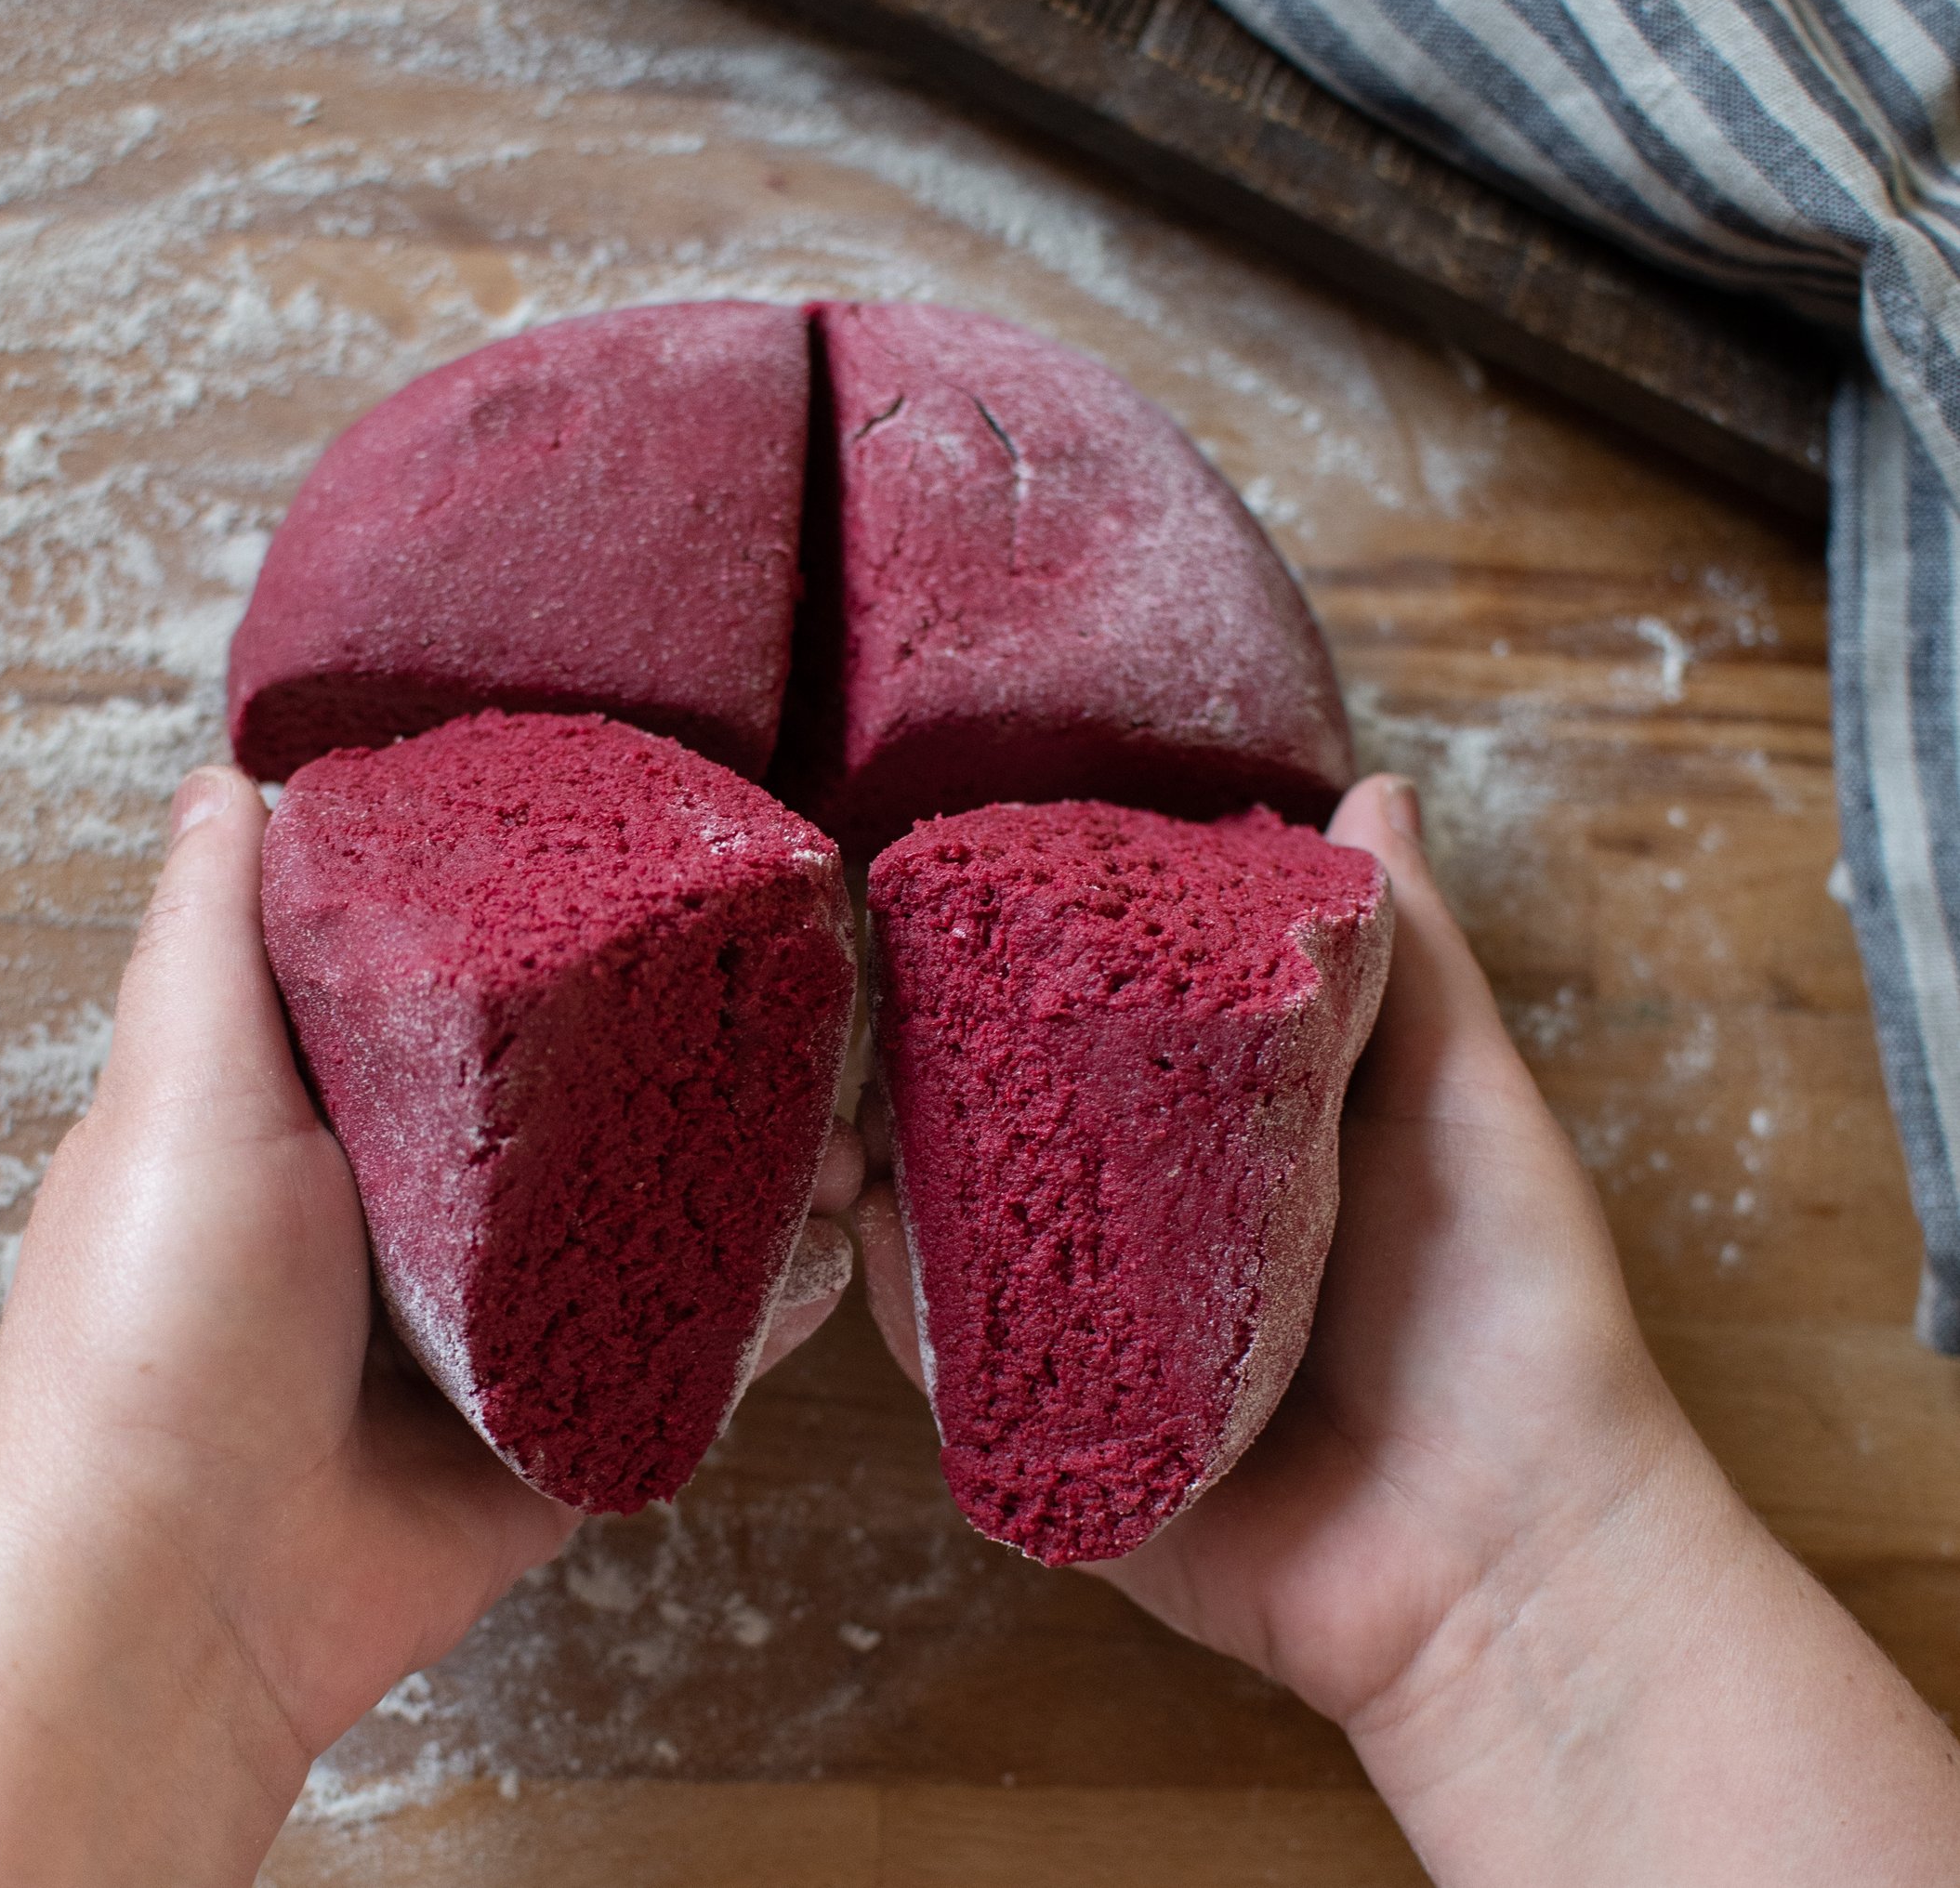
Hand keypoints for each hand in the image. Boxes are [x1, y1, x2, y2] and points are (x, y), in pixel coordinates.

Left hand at [0, 763, 862, 1887]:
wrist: (175, 1604)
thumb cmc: (150, 1331)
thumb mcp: (179, 1089)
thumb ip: (212, 938)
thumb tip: (225, 777)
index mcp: (329, 1116)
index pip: (467, 990)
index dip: (571, 935)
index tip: (673, 884)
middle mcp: (417, 1212)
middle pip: (587, 1103)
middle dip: (697, 1061)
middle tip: (803, 1014)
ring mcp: (493, 1330)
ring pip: (651, 1223)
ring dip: (753, 1177)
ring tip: (840, 1132)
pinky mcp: (554, 1432)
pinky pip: (678, 1357)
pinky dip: (757, 1315)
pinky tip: (822, 1259)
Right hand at [856, 773, 1959, 1883]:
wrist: (1514, 1559)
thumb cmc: (1513, 1316)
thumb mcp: (1462, 1100)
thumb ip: (1407, 955)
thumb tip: (1375, 785)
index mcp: (1230, 1151)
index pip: (1099, 1040)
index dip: (1022, 972)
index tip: (951, 899)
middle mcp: (1151, 1241)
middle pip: (1004, 1135)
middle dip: (919, 1071)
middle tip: (854, 999)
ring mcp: (1100, 1348)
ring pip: (961, 1243)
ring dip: (885, 1173)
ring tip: (830, 1103)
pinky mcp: (1066, 1449)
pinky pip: (961, 1374)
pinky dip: (907, 1306)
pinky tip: (873, 1225)